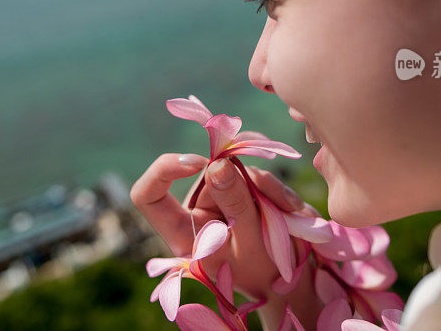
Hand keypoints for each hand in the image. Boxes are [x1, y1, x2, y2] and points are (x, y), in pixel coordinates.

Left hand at [130, 154, 320, 327]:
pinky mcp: (240, 189)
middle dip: (243, 180)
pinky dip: (273, 184)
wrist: (292, 278)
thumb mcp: (253, 243)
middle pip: (206, 176)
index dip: (164, 170)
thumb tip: (217, 164)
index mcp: (184, 234)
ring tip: (288, 212)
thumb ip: (236, 205)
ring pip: (234, 169)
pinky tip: (291, 206)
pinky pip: (253, 170)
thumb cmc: (267, 271)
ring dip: (266, 185)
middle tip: (276, 201)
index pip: (148, 196)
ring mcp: (218, 199)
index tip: (199, 162)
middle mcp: (196, 212)